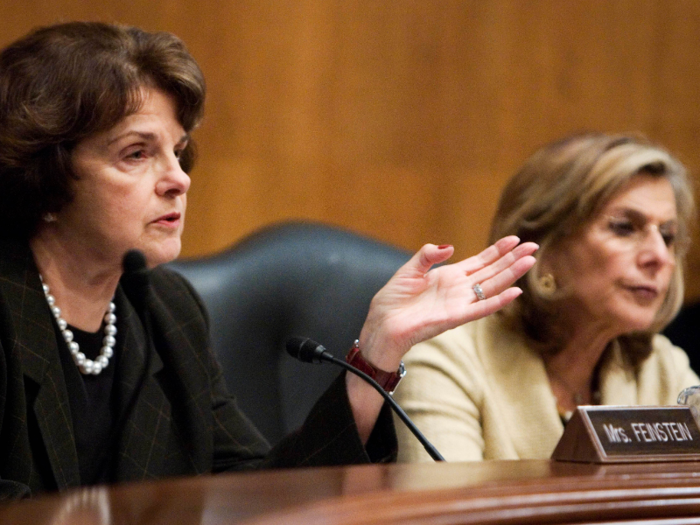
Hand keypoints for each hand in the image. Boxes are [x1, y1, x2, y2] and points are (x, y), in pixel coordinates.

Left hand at [358, 236, 537, 369]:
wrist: (382, 324)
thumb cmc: (393, 300)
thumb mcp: (409, 270)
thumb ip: (427, 256)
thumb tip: (449, 247)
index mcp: (449, 277)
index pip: (480, 261)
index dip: (497, 250)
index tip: (515, 239)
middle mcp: (459, 290)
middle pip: (492, 271)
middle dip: (512, 259)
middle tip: (533, 246)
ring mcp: (459, 303)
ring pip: (491, 287)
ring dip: (511, 275)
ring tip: (530, 261)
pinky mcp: (455, 318)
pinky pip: (481, 309)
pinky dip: (498, 301)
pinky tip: (515, 292)